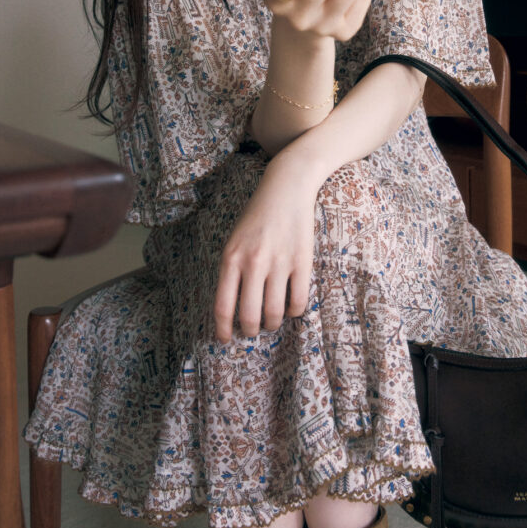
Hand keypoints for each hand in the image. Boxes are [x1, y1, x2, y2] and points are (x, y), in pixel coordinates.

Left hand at [213, 153, 315, 341]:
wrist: (286, 188)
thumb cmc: (257, 216)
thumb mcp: (234, 240)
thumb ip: (231, 270)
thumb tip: (232, 308)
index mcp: (231, 258)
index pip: (223, 306)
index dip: (224, 330)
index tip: (226, 339)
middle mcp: (253, 263)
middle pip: (249, 316)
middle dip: (251, 331)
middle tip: (253, 330)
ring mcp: (279, 263)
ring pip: (274, 313)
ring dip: (272, 323)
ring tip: (272, 320)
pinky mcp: (303, 262)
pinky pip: (298, 302)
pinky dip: (294, 312)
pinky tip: (290, 307)